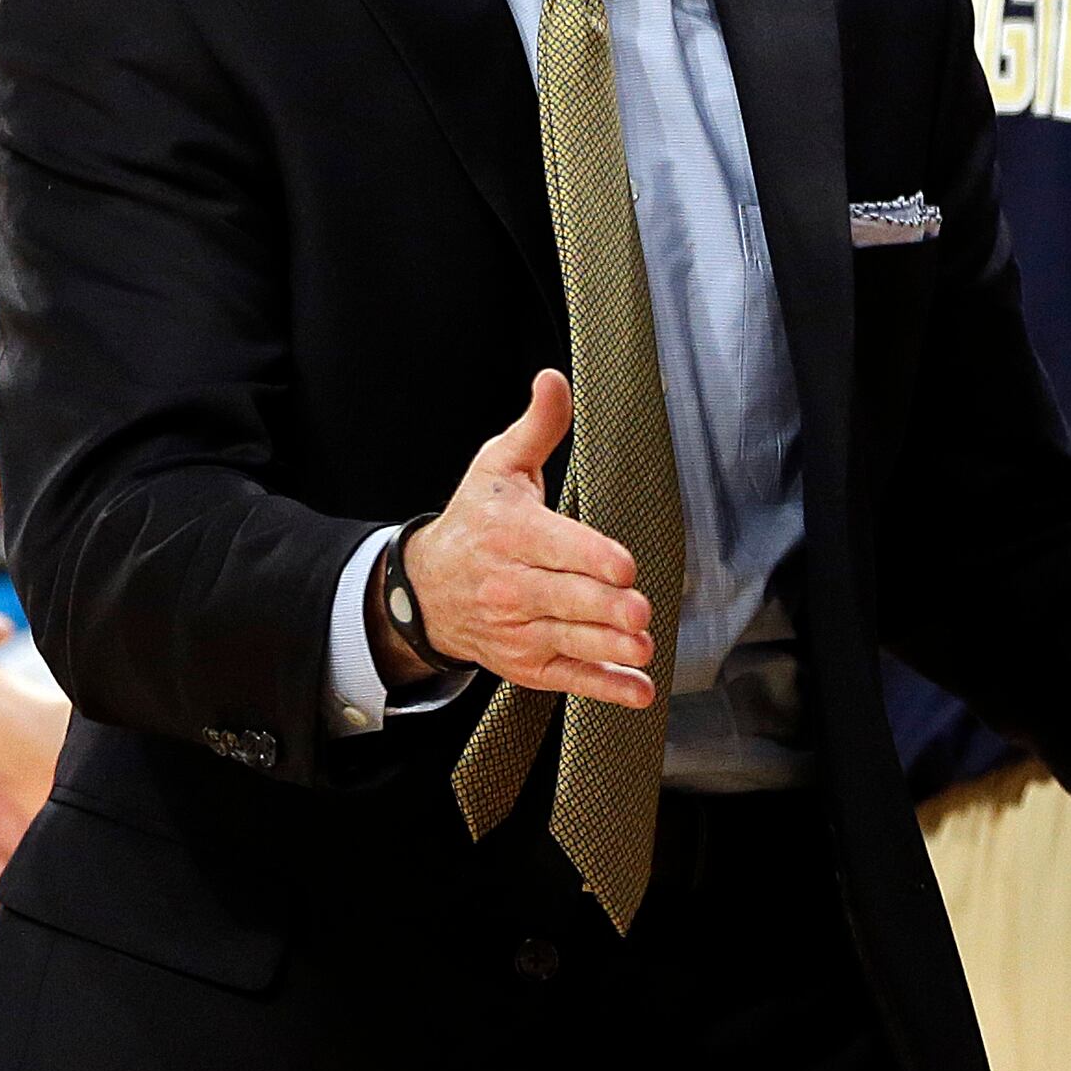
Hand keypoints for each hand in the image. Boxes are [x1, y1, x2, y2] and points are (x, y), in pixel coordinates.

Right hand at [394, 371, 655, 706]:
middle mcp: (511, 585)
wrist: (426, 588)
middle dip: (604, 608)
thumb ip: (538, 427)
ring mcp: (518, 629)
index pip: (554, 547)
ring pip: (569, 642)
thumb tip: (554, 379)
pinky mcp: (526, 664)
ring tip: (643, 648)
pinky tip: (638, 690)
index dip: (591, 557)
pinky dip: (604, 687)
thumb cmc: (476, 520)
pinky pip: (568, 678)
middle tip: (639, 610)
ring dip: (609, 649)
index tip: (622, 565)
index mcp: (511, 533)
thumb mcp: (499, 466)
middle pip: (565, 599)